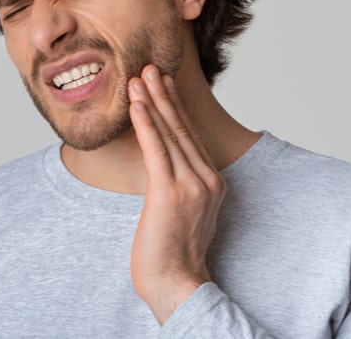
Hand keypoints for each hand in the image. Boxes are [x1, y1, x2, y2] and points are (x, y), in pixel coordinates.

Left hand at [128, 64, 225, 324]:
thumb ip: (179, 185)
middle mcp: (207, 179)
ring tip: (140, 77)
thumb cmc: (172, 252)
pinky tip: (137, 104)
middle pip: (182, 128)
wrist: (176, 283)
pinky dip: (146, 123)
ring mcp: (191, 185)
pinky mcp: (170, 193)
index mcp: (212, 182)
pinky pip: (157, 150)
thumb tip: (162, 166)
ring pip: (170, 134)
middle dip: (165, 95)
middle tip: (151, 67)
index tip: (163, 84)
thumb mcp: (183, 212)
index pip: (190, 136)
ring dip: (153, 101)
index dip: (175, 107)